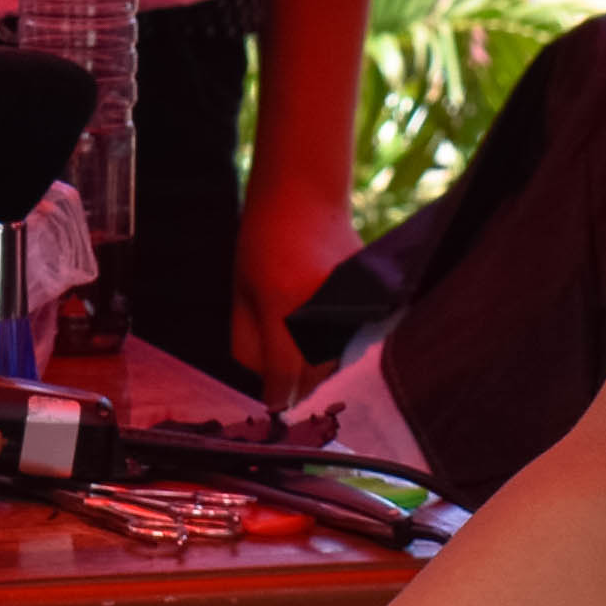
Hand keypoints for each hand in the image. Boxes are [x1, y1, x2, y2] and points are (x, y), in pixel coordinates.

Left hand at [231, 179, 365, 397]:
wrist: (305, 197)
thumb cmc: (261, 242)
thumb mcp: (240, 292)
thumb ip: (249, 342)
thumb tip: (269, 384)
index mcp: (280, 305)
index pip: (283, 374)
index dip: (277, 397)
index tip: (273, 407)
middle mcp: (319, 309)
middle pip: (312, 375)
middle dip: (295, 383)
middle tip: (283, 378)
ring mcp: (346, 305)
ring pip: (333, 361)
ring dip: (315, 366)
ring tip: (299, 341)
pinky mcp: (365, 300)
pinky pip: (347, 339)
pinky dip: (332, 343)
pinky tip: (317, 323)